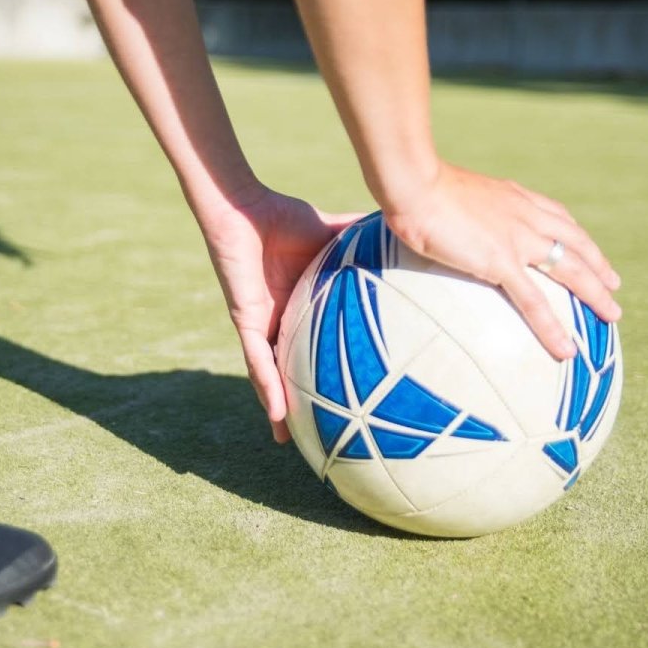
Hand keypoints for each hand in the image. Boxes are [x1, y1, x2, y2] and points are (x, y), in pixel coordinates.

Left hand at [201, 186, 358, 442]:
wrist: (247, 206)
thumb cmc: (282, 216)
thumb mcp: (331, 234)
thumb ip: (360, 237)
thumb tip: (401, 226)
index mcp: (298, 306)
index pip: (312, 347)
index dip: (323, 372)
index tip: (342, 395)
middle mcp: (278, 321)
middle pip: (287, 370)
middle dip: (296, 402)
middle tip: (314, 432)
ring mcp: (260, 324)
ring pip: (268, 376)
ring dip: (276, 407)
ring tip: (287, 441)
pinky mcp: (246, 320)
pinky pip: (256, 360)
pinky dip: (266, 386)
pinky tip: (275, 414)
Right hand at [383, 162, 621, 360]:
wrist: (414, 183)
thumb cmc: (416, 185)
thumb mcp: (446, 191)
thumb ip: (455, 205)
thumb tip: (438, 214)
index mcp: (513, 197)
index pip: (556, 215)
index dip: (575, 235)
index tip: (586, 248)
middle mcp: (525, 216)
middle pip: (575, 242)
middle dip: (599, 265)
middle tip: (614, 285)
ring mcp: (518, 239)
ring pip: (571, 269)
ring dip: (595, 294)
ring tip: (612, 316)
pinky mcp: (501, 263)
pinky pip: (534, 302)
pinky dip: (553, 327)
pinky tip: (566, 350)